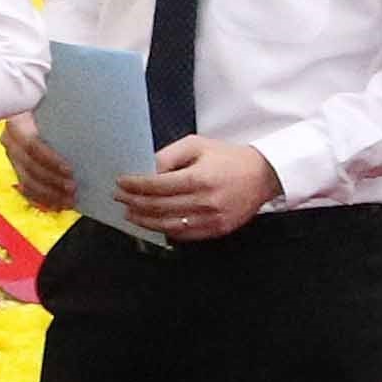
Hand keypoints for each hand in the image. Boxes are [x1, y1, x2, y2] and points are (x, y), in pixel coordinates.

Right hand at [0, 115, 77, 214]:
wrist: (30, 106)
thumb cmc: (48, 106)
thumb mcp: (54, 107)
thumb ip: (65, 116)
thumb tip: (91, 127)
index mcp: (17, 123)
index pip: (32, 145)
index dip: (50, 160)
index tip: (70, 169)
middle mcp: (9, 141)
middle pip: (29, 166)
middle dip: (52, 180)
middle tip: (73, 188)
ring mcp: (11, 156)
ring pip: (26, 181)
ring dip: (49, 194)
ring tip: (69, 200)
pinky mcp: (15, 168)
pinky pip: (25, 189)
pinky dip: (42, 199)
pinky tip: (57, 205)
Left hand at [115, 137, 280, 242]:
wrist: (262, 175)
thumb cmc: (228, 158)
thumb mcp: (197, 146)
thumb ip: (168, 156)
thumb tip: (145, 169)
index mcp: (199, 178)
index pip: (157, 186)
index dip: (135, 185)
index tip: (121, 183)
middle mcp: (205, 202)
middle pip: (159, 207)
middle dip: (134, 202)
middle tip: (119, 197)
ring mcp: (211, 219)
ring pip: (168, 225)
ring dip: (144, 220)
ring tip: (130, 213)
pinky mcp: (216, 230)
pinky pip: (184, 235)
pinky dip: (164, 230)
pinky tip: (153, 223)